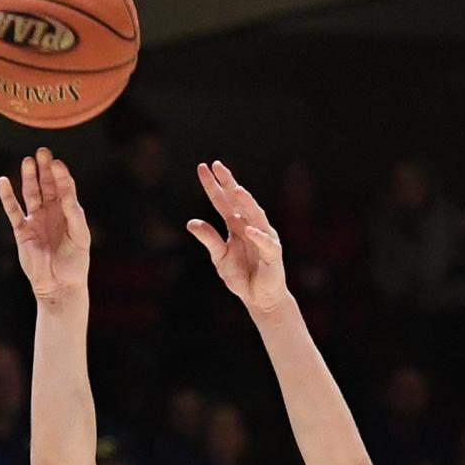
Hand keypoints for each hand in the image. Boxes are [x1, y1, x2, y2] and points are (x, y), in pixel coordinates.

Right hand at [0, 148, 90, 299]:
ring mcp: (36, 220)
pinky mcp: (22, 231)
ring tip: (28, 161)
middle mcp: (52, 212)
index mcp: (68, 212)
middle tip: (42, 152)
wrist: (60, 286)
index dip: (61, 175)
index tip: (57, 163)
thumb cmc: (75, 263)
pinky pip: (13, 210)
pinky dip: (7, 197)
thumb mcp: (80, 236)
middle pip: (47, 185)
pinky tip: (3, 181)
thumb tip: (67, 192)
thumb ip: (74, 214)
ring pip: (30, 193)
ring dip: (29, 177)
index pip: (64, 187)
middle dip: (45, 169)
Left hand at [187, 160, 286, 313]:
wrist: (259, 298)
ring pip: (256, 216)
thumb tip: (191, 222)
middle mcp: (250, 226)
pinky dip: (257, 236)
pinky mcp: (273, 254)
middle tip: (218, 166)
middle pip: (239, 201)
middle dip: (229, 183)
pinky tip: (248, 230)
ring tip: (236, 190)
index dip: (213, 185)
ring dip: (247, 203)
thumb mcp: (220, 257)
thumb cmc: (241, 276)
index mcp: (235, 225)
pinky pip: (265, 243)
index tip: (203, 168)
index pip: (222, 201)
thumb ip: (209, 239)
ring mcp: (263, 238)